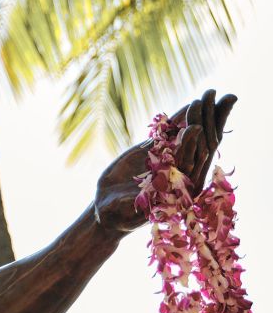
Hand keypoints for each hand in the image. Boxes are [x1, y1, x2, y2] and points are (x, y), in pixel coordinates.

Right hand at [95, 89, 235, 233]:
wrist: (109, 209)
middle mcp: (179, 172)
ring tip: (202, 98)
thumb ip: (149, 196)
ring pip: (183, 136)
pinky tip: (185, 107)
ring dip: (193, 118)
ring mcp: (167, 160)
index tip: (195, 128)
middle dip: (200, 124)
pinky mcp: (153, 152)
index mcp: (180, 187)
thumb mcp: (136, 207)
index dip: (193, 144)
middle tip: (204, 104)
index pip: (191, 162)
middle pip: (194, 145)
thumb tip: (161, 184)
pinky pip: (167, 135)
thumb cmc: (121, 214)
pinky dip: (175, 121)